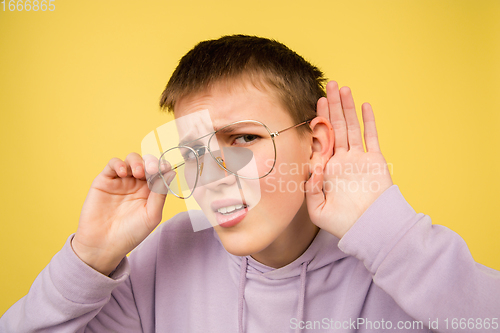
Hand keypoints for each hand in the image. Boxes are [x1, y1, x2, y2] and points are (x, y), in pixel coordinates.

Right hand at [72, 153, 168, 274]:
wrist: (103, 245)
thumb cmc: (130, 233)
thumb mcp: (151, 215)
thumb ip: (160, 193)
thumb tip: (171, 172)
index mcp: (150, 192)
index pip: (159, 172)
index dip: (163, 167)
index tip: (166, 167)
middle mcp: (137, 184)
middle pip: (146, 163)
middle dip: (151, 162)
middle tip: (152, 169)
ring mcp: (121, 181)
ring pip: (131, 160)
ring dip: (137, 161)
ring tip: (138, 172)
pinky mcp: (104, 181)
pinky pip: (112, 164)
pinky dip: (119, 163)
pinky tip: (123, 173)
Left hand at [305, 81, 392, 238]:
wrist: (370, 229)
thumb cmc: (343, 224)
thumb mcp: (317, 209)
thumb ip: (310, 189)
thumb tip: (312, 167)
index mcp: (327, 169)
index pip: (321, 139)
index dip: (318, 121)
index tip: (315, 104)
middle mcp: (342, 160)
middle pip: (335, 127)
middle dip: (331, 107)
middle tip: (328, 86)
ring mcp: (358, 159)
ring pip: (351, 127)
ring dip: (346, 107)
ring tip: (342, 88)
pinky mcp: (375, 160)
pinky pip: (371, 137)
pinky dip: (368, 121)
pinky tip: (364, 105)